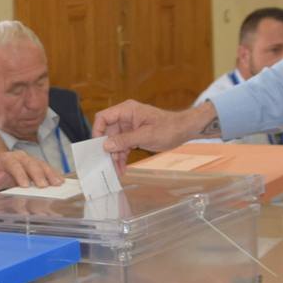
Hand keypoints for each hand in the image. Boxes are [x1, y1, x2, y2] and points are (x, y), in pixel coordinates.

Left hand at [0, 150, 60, 193]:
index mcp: (7, 159)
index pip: (14, 165)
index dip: (20, 175)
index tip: (25, 185)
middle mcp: (20, 157)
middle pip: (30, 164)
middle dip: (38, 175)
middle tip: (43, 186)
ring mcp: (30, 160)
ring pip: (41, 165)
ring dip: (50, 174)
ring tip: (57, 183)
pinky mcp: (38, 165)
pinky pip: (47, 168)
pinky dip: (54, 174)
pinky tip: (60, 181)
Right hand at [94, 101, 216, 170]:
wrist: (184, 130)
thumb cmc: (168, 128)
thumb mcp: (146, 135)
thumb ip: (125, 140)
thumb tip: (106, 145)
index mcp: (127, 110)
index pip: (103, 117)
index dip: (97, 131)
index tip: (98, 146)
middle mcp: (126, 118)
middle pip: (108, 133)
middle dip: (107, 149)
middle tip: (107, 164)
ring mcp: (129, 127)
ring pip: (115, 142)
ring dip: (115, 156)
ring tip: (116, 171)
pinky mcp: (134, 136)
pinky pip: (123, 146)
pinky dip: (122, 157)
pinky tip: (122, 168)